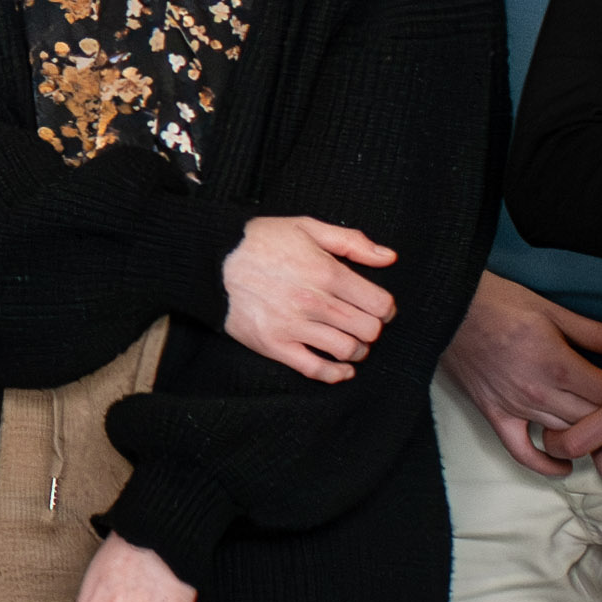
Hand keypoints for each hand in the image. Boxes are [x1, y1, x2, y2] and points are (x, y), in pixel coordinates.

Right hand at [219, 213, 398, 379]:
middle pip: (368, 330)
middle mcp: (314, 302)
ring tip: (351, 342)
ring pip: (347, 350)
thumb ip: (351, 241)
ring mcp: (294, 326)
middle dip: (372, 328)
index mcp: (326, 271)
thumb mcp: (307, 227)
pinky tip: (342, 369)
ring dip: (357, 350)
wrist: (212, 261)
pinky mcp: (275, 345)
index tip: (380, 308)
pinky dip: (335, 374)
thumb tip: (389, 257)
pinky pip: (315, 369)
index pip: (378, 303)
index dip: (386, 308)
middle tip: (364, 324)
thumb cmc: (261, 241)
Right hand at [443, 282, 601, 474]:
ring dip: (587, 438)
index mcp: (558, 363)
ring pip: (565, 436)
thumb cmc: (499, 302)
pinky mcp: (494, 416)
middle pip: (592, 420)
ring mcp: (514, 408)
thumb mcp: (554, 311)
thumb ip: (601, 333)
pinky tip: (564, 466)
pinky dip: (544, 465)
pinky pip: (521, 452)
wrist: (447, 308)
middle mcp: (537, 392)